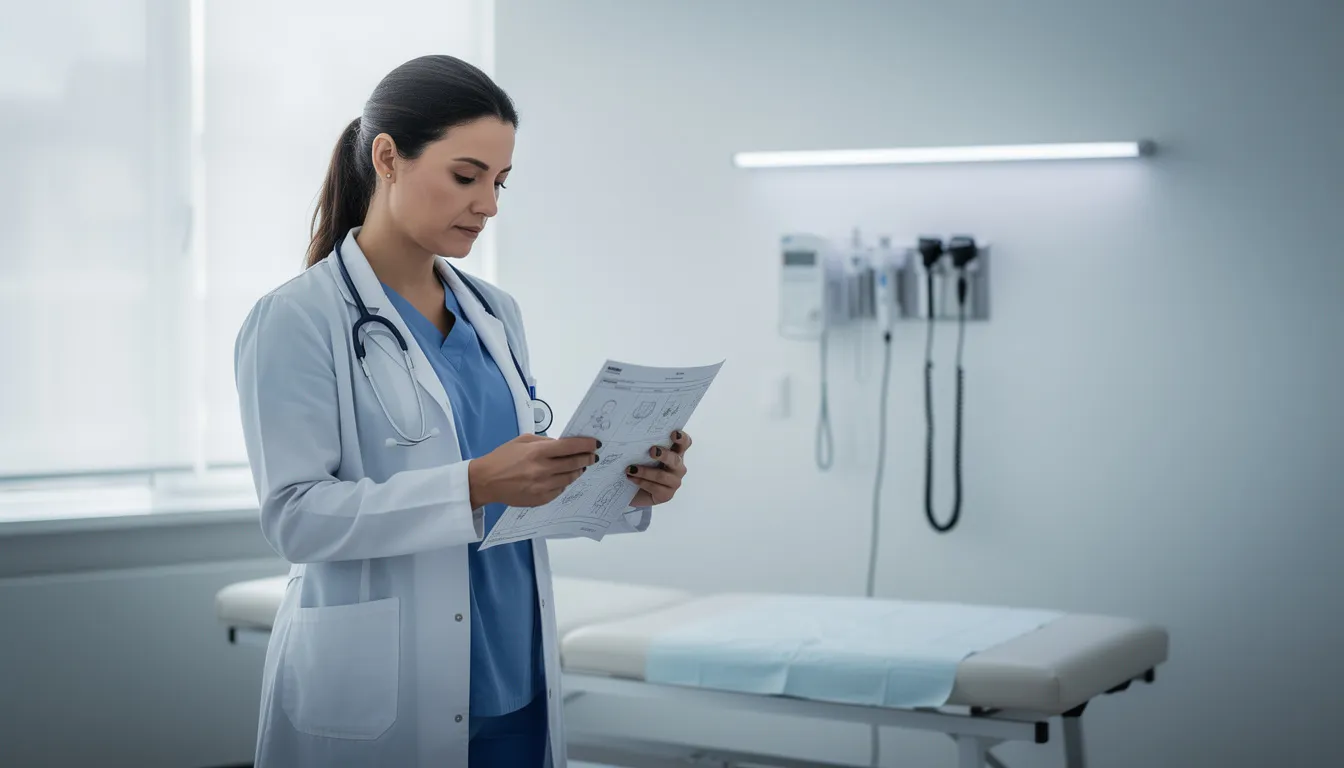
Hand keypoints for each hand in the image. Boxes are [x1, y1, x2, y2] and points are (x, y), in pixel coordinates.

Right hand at [470, 434, 599, 507]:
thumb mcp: (522, 440)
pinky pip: (560, 490)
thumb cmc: (503, 457)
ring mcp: (542, 487)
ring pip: (569, 478)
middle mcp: (542, 470)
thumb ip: (545, 441)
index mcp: (537, 452)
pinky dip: (564, 483)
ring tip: (580, 467)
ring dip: (578, 471)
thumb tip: (564, 444)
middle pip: (574, 464)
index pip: (570, 447)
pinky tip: (563, 478)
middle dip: (586, 459)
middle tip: (592, 456)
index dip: (586, 445)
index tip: (596, 444)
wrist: (486, 481)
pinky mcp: (540, 499)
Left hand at [629, 430, 691, 506]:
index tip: (673, 434)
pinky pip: (656, 488)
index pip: (684, 443)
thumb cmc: (638, 468)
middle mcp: (677, 467)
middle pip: (676, 459)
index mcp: (674, 453)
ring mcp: (674, 482)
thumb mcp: (641, 455)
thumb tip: (632, 436)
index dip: (682, 438)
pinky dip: (642, 482)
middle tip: (652, 451)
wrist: (630, 491)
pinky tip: (632, 478)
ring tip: (630, 469)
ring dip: (645, 472)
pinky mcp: (667, 495)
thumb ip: (643, 446)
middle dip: (664, 455)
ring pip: (663, 476)